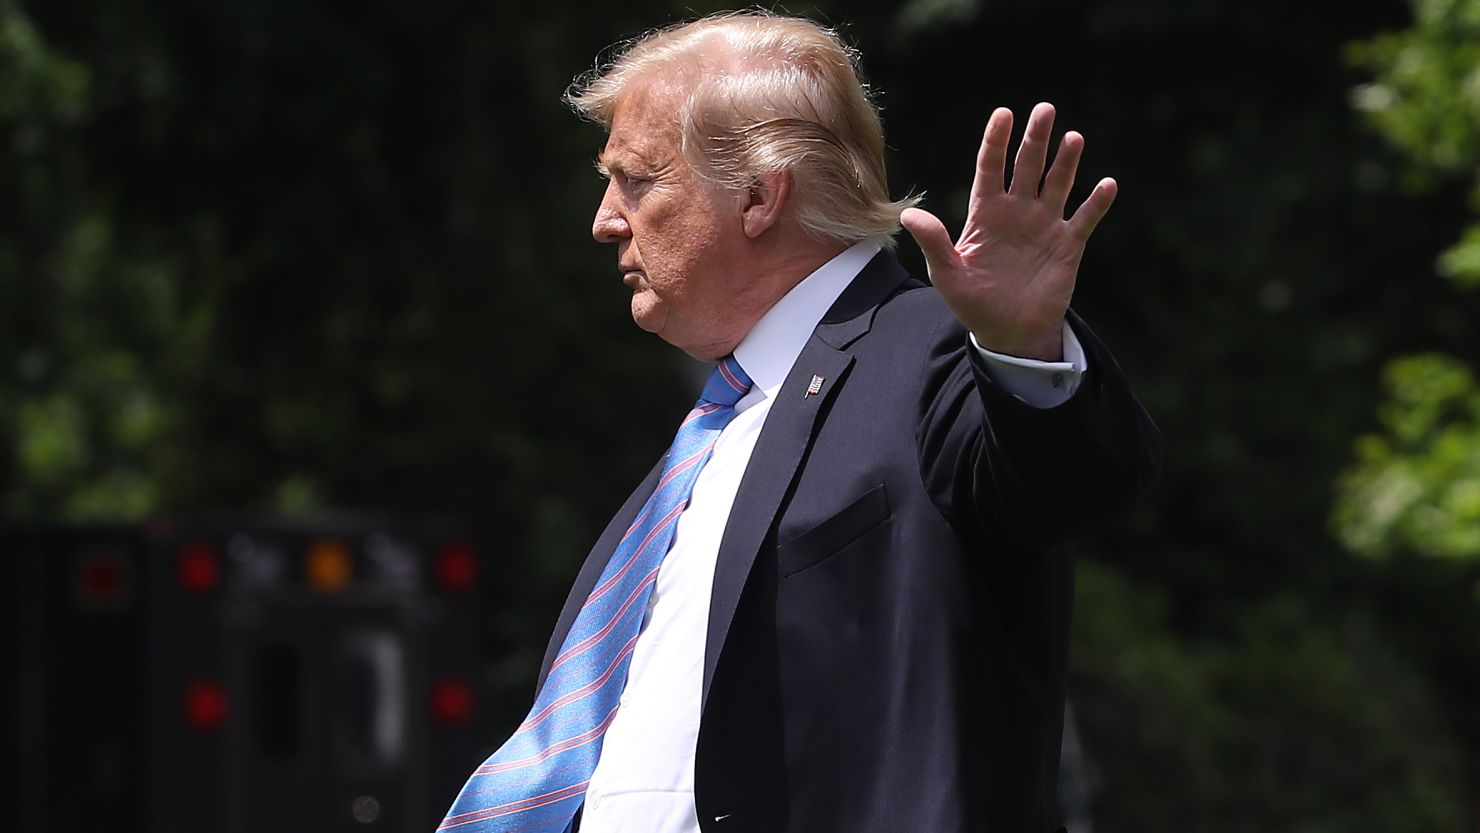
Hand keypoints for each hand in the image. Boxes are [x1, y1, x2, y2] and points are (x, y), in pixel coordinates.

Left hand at [901, 103, 1116, 360]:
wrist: (1008, 332)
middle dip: (1035, 139)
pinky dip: (1096, 203)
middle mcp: (1017, 212)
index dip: (996, 142)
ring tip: (1073, 138)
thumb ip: (934, 243)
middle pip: (1027, 167)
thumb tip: (909, 215)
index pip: (990, 169)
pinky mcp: (1067, 246)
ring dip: (1066, 162)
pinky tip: (1107, 184)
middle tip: (1045, 109)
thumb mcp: (948, 274)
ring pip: (1057, 185)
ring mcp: (1044, 226)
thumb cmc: (974, 303)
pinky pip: (1084, 219)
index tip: (1003, 114)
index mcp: (986, 214)